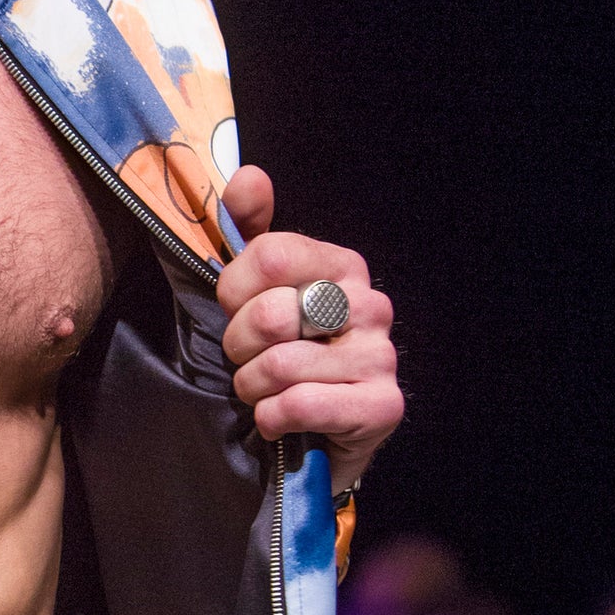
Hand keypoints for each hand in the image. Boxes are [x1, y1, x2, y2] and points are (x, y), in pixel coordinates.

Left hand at [215, 165, 402, 492]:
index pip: (268, 255)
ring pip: (280, 366)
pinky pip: (300, 404)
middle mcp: (370, 305)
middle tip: (246, 360)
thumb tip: (249, 176)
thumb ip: (248, 232)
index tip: (233, 310)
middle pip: (270, 313)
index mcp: (342, 267)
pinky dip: (272, 418)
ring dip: (252, 387)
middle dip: (238, 346)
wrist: (310, 438)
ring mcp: (381, 356)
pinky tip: (279, 421)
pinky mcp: (382, 407)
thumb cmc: (278, 358)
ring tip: (262, 392)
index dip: (232, 290)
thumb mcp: (254, 293)